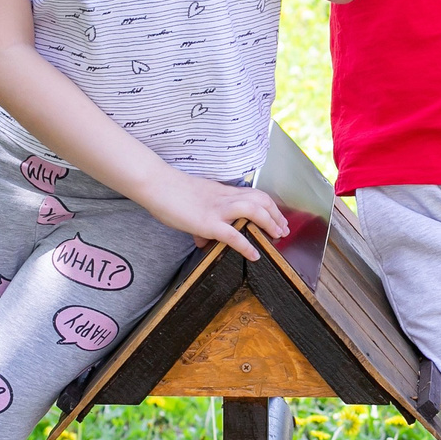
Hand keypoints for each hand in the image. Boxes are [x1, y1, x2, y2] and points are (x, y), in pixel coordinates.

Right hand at [136, 170, 289, 260]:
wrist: (157, 184)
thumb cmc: (171, 192)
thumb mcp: (193, 203)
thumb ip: (202, 221)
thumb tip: (203, 241)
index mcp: (223, 192)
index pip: (254, 195)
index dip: (269, 206)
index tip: (277, 217)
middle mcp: (225, 198)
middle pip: (261, 200)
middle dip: (276, 215)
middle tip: (283, 229)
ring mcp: (218, 210)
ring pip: (254, 211)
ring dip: (269, 224)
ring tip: (276, 237)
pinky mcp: (208, 223)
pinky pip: (233, 235)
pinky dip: (247, 245)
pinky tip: (254, 255)